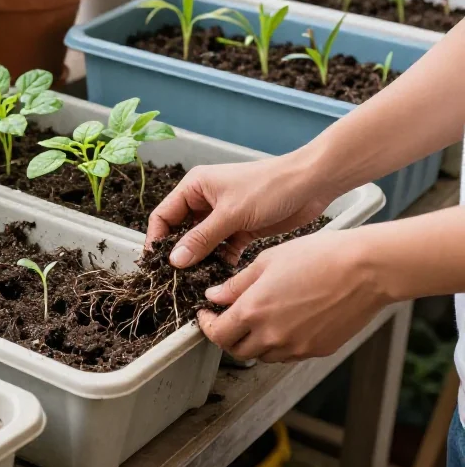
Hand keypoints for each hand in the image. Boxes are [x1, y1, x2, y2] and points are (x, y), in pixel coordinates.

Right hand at [146, 154, 337, 267]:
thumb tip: (174, 260)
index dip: (157, 240)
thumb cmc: (270, 187)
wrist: (312, 185)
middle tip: (176, 278)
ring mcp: (223, 216)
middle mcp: (205, 200)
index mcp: (195, 187)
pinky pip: (222, 249)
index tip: (156, 264)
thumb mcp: (231, 214)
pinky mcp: (240, 228)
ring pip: (201, 243)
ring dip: (200, 260)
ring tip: (197, 281)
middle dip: (179, 253)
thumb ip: (201, 238)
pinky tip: (221, 276)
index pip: (163, 215)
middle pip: (180, 231)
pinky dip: (220, 261)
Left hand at [197, 229, 390, 362]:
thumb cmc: (320, 256)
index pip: (217, 334)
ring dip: (254, 342)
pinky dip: (279, 344)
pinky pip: (288, 355)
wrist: (366, 270)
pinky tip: (285, 322)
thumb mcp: (267, 261)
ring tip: (259, 319)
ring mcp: (296, 347)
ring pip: (262, 356)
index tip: (206, 315)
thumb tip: (214, 296)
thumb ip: (237, 284)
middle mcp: (272, 335)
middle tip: (229, 319)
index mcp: (253, 311)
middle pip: (237, 350)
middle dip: (228, 336)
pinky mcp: (317, 350)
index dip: (207, 326)